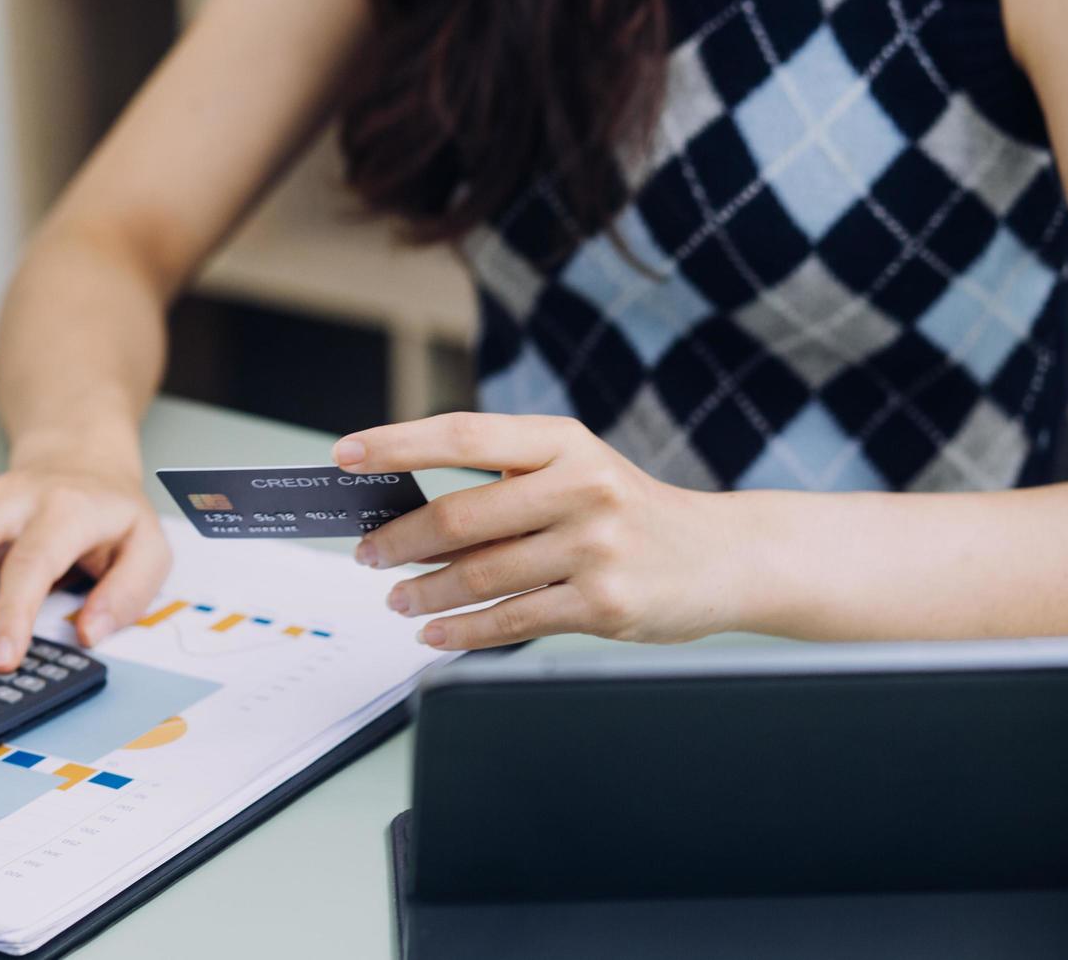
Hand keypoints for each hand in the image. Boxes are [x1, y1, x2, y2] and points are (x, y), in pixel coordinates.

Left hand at [333, 413, 745, 649]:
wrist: (722, 556)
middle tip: (368, 555)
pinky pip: (512, 621)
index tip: (345, 455)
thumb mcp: (576, 472)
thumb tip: (409, 519)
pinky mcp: (604, 604)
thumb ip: (504, 486)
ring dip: (424, 592)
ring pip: (480, 576)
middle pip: (462, 516)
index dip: (397, 443)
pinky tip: (435, 633)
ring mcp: (595, 547)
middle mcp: (582, 485)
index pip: (465, 434)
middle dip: (399, 540)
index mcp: (564, 441)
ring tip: (397, 599)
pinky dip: (462, 632)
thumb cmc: (628, 512)